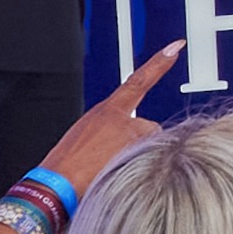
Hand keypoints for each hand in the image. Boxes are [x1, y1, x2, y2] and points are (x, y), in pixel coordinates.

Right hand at [44, 41, 183, 192]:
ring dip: (138, 158)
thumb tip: (123, 139)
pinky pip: (151, 163)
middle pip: (149, 127)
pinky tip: (118, 177)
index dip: (159, 63)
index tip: (175, 48)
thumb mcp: (84, 137)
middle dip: (139, 144)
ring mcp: (132, 139)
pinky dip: (140, 171)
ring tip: (112, 170)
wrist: (57, 186)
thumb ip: (109, 130)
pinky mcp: (137, 156)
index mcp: (106, 111)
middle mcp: (122, 120)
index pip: (139, 80)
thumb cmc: (67, 168)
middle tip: (114, 160)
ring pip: (151, 147)